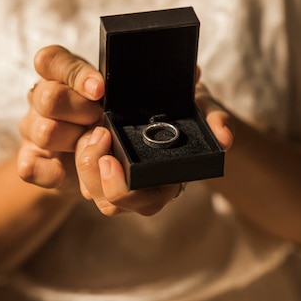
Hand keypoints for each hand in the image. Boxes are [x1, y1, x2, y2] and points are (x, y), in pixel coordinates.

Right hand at [17, 45, 104, 192]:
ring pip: (45, 132)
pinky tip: (65, 170)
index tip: (99, 90)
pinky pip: (28, 167)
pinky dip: (49, 171)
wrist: (96, 153)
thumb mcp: (107, 93)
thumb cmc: (102, 112)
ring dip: (74, 141)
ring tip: (91, 141)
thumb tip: (99, 88)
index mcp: (57, 72)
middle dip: (82, 112)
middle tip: (100, 119)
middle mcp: (39, 96)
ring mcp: (32, 128)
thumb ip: (99, 86)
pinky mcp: (30, 160)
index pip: (50, 60)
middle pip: (50, 99)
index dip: (76, 74)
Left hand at [74, 77, 234, 216]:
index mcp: (168, 178)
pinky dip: (75, 159)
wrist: (169, 97)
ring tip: (89, 133)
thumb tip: (225, 137)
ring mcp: (119, 179)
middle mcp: (143, 187)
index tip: (108, 158)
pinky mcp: (100, 167)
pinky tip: (81, 136)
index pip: (144, 201)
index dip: (122, 188)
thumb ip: (216, 119)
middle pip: (110, 203)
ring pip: (91, 192)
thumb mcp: (203, 105)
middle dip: (94, 175)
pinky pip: (81, 176)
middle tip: (96, 137)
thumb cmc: (188, 105)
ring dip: (83, 165)